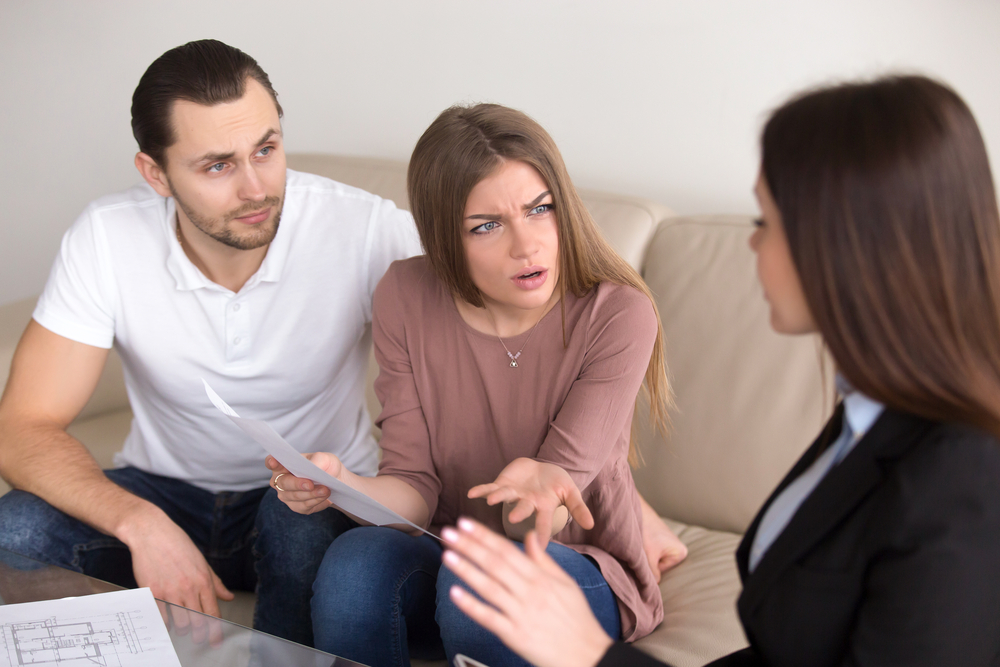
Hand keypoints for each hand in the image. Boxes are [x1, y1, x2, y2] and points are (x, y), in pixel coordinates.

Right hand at [118, 507, 232, 643]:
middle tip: (198, 639)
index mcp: (203, 580)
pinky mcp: (153, 592)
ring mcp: (170, 591)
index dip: (215, 631)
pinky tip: (166, 622)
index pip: (213, 612)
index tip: (215, 642)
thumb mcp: (202, 562)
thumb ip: (216, 582)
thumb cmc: (178, 545)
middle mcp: (188, 587)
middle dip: (199, 635)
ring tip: (181, 627)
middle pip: (197, 622)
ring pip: (179, 624)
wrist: (152, 533)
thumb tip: (228, 596)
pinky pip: (160, 618)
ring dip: (181, 630)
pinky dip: (164, 624)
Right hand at [265, 454, 336, 514]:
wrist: (336, 481)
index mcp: (284, 464)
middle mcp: (281, 480)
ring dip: (311, 494)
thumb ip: (317, 460)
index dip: (271, 462)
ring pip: (295, 496)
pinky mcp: (297, 506)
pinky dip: (315, 501)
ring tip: (325, 490)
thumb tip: (312, 466)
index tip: (273, 462)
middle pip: (284, 483)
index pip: (272, 462)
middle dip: (298, 484)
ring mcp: (287, 495)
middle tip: (311, 484)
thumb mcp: (324, 458)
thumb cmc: (325, 466)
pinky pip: (303, 506)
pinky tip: (324, 496)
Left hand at [442, 518, 612, 666]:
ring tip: (447, 555)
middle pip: (494, 564)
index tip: (466, 523)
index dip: (484, 536)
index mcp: (541, 578)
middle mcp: (529, 592)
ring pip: (489, 587)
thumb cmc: (577, 618)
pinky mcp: (515, 636)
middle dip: (469, 546)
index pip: (507, 550)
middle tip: (448, 532)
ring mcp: (521, 614)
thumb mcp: (566, 583)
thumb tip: (530, 536)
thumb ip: (543, 559)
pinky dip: (471, 606)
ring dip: (466, 569)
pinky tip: (454, 593)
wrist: (588, 655)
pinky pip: (489, 618)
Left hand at [467, 458, 593, 549]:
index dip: (543, 533)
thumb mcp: (571, 492)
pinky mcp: (502, 485)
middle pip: (523, 509)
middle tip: (514, 519)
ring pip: (505, 497)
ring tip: (493, 500)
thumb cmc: (557, 483)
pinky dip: (481, 490)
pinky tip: (471, 493)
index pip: (545, 522)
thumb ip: (578, 507)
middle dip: (519, 513)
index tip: (541, 546)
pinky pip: (489, 487)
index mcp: (543, 507)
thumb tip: (591, 525)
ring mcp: (513, 495)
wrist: (543, 469)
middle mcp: (526, 504)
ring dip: (499, 498)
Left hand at [640, 496, 687, 581]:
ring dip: (642, 556)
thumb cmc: (645, 530)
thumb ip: (651, 575)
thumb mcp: (648, 557)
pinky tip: (636, 543)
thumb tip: (650, 592)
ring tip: (637, 547)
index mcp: (681, 553)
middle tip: (638, 554)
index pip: (662, 574)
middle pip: (657, 567)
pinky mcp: (656, 537)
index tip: (642, 561)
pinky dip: (641, 549)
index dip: (649, 570)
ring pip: (651, 559)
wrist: (634, 508)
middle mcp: (676, 548)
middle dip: (646, 563)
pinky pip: (648, 551)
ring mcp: (666, 542)